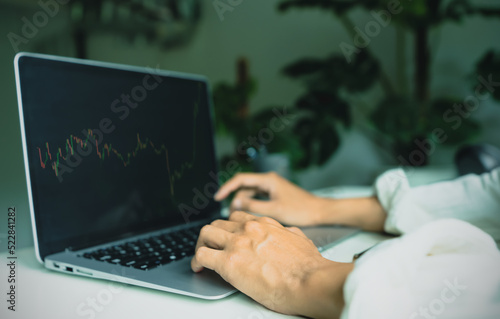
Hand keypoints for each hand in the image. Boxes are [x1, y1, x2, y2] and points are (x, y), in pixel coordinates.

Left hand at [191, 211, 352, 317]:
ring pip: (206, 233)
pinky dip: (196, 261)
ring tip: (202, 257)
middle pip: (218, 223)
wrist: (310, 281)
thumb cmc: (309, 267)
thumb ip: (289, 234)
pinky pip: (201, 255)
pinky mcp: (228, 262)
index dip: (229, 229)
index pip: (237, 218)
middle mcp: (248, 229)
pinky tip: (199, 268)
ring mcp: (237, 243)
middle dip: (212, 236)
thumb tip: (289, 235)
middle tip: (211, 247)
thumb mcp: (301, 239)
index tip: (227, 238)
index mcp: (264, 224)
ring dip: (201, 245)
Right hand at [214, 172, 322, 226]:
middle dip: (234, 198)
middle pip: (245, 186)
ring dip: (243, 203)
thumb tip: (234, 204)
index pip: (241, 179)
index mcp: (268, 180)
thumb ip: (252, 206)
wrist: (319, 212)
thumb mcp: (273, 210)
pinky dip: (251, 205)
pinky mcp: (275, 194)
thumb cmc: (300, 210)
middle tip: (228, 213)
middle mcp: (269, 181)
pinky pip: (258, 197)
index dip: (227, 188)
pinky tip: (249, 215)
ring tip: (237, 216)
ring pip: (251, 193)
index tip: (217, 197)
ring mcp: (272, 187)